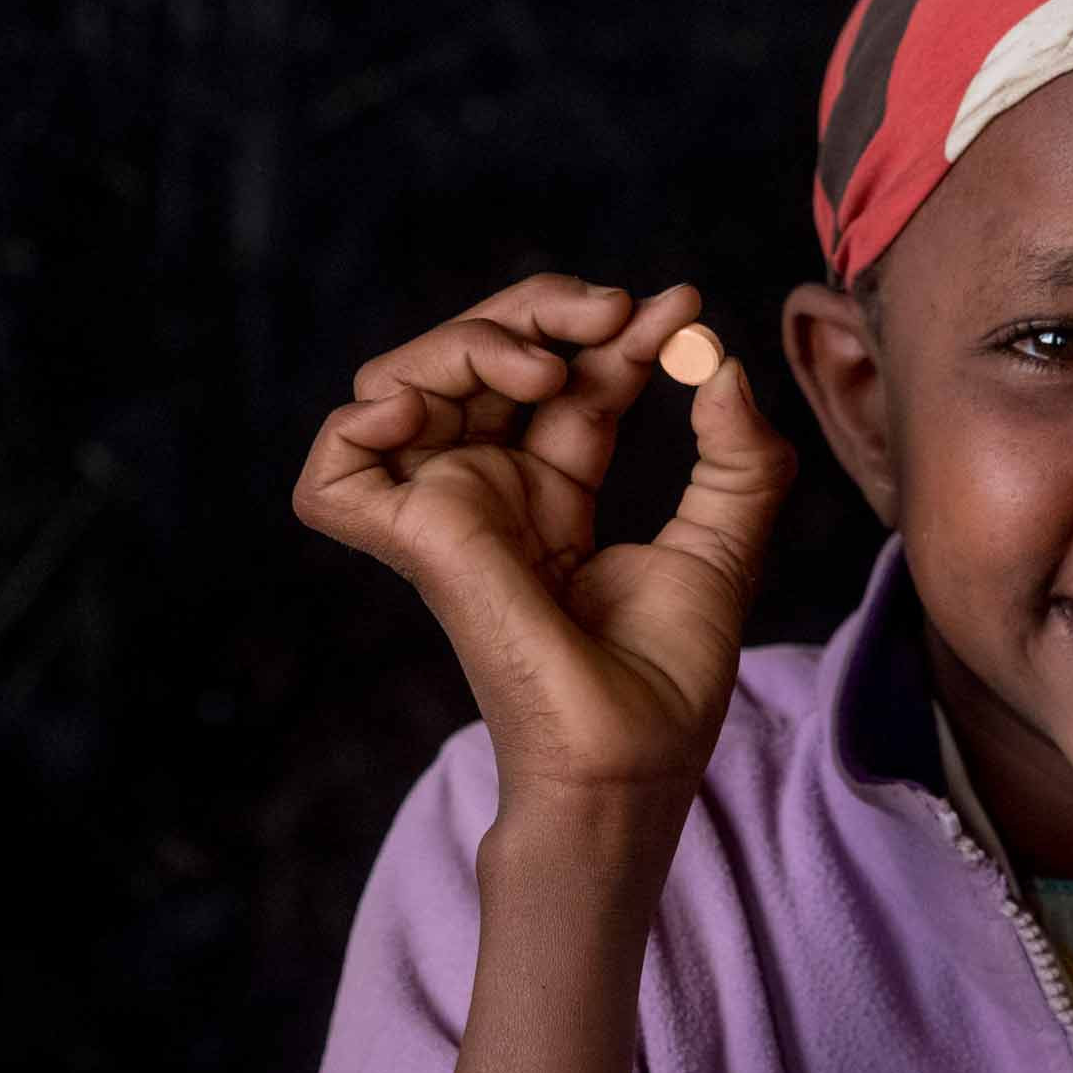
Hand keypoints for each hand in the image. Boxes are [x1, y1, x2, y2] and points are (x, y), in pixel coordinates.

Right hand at [293, 276, 797, 809]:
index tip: (682, 309)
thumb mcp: (725, 546)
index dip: (617, 335)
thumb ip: (738, 458)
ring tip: (545, 371)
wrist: (625, 763)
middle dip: (541, 309)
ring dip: (470, 342)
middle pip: (480, 357)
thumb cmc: (664, 685)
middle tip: (614, 311)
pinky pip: (334, 470)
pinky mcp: (412, 541)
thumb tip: (721, 362)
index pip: (569, 381)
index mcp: (553, 494)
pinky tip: (427, 407)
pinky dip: (360, 420)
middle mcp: (491, 494)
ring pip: (404, 380)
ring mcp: (445, 513)